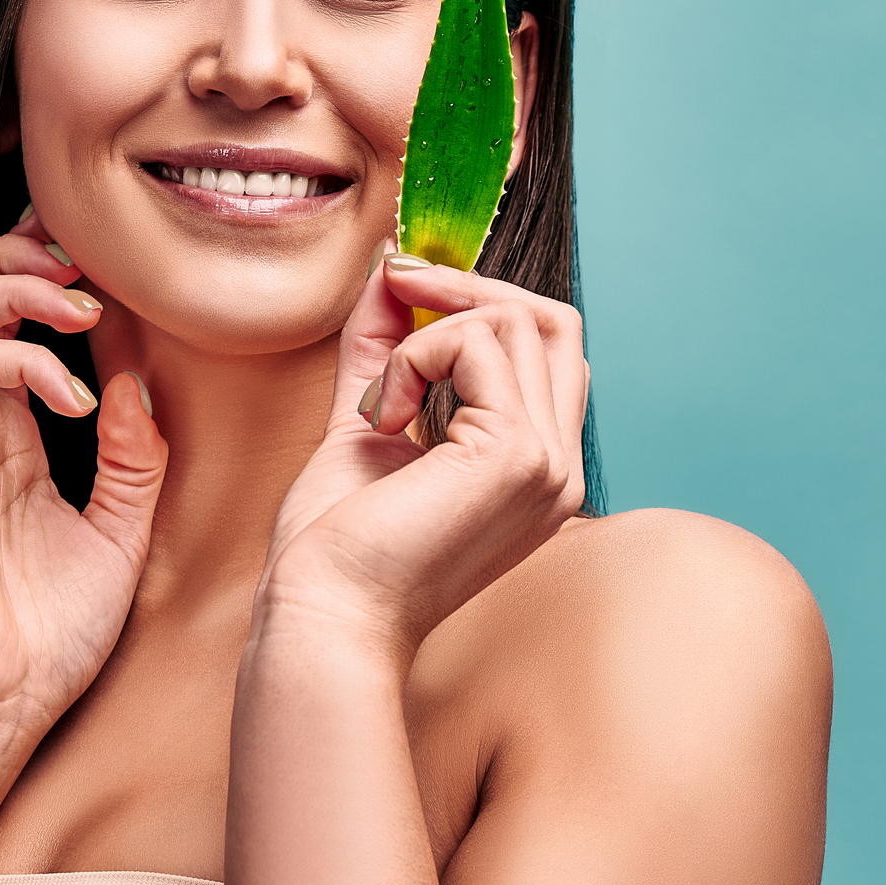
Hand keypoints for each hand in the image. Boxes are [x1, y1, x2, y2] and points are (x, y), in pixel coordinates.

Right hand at [0, 210, 168, 742]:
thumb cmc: (52, 634)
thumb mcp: (120, 532)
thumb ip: (131, 457)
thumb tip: (135, 382)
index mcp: (7, 433)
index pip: (5, 318)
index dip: (43, 273)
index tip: (104, 266)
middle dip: (22, 254)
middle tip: (87, 267)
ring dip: (19, 284)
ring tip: (82, 308)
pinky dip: (27, 360)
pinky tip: (77, 397)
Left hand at [253, 246, 588, 662]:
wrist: (323, 615)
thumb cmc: (337, 544)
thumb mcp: (368, 417)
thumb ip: (386, 346)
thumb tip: (390, 269)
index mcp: (539, 469)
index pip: (550, 350)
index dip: (483, 303)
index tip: (406, 286)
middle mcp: (562, 468)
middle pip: (552, 321)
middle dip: (467, 289)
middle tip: (395, 286)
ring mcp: (550, 463)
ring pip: (514, 320)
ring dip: (424, 336)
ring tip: (377, 402)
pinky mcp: (517, 455)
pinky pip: (476, 344)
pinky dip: (413, 357)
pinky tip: (380, 417)